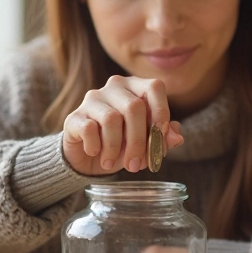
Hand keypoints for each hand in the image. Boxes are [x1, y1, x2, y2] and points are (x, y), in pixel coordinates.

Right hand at [62, 75, 183, 176]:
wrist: (87, 157)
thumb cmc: (122, 144)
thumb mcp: (146, 142)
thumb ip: (163, 137)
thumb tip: (176, 137)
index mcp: (136, 87)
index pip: (154, 87)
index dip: (161, 112)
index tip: (161, 139)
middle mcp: (115, 86)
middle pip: (134, 107)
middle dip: (139, 141)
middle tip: (136, 165)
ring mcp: (93, 98)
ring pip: (111, 119)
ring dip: (116, 148)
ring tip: (114, 163)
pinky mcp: (74, 116)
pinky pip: (89, 129)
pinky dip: (96, 147)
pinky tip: (96, 153)